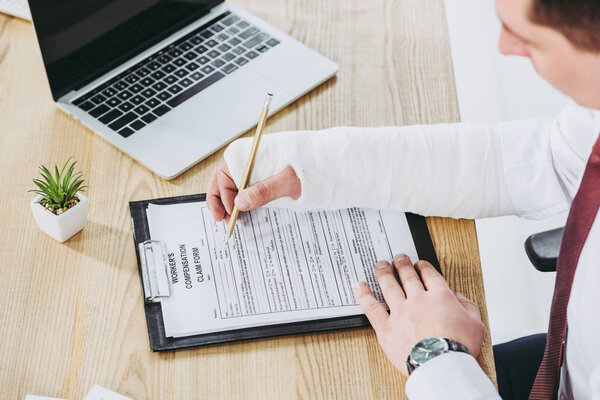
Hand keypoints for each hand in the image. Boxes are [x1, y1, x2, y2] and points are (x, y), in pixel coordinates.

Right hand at [207, 161, 301, 221]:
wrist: (326, 164)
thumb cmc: (309, 166)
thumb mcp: (288, 181)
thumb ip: (264, 191)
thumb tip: (240, 203)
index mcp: (250, 154)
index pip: (223, 174)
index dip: (221, 196)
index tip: (227, 214)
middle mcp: (249, 159)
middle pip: (223, 179)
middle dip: (219, 200)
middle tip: (222, 220)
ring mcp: (255, 168)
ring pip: (233, 184)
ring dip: (229, 202)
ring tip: (230, 219)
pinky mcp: (263, 176)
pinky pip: (245, 187)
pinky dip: (240, 200)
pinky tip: (241, 213)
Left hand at [355, 254, 483, 376]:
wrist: (441, 366)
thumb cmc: (459, 349)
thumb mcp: (476, 324)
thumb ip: (468, 306)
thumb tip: (459, 297)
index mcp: (440, 297)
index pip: (429, 274)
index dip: (422, 266)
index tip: (418, 264)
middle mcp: (418, 300)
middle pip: (407, 275)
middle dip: (402, 264)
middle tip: (398, 258)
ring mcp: (400, 312)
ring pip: (388, 285)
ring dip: (384, 272)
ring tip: (380, 265)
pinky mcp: (386, 327)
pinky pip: (372, 307)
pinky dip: (364, 295)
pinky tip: (360, 286)